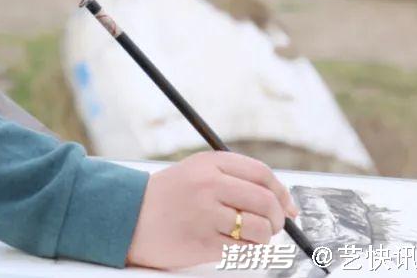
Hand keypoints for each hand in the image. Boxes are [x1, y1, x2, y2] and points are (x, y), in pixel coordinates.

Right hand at [125, 150, 299, 269]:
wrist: (128, 216)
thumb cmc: (167, 197)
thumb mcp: (196, 173)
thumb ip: (233, 179)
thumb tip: (282, 202)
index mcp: (208, 164)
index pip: (261, 173)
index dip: (282, 192)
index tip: (288, 206)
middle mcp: (208, 185)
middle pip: (265, 202)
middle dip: (279, 219)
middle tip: (274, 226)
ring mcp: (206, 213)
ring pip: (260, 229)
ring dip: (264, 238)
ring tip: (249, 237)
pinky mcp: (203, 242)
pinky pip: (244, 251)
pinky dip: (248, 252)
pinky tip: (234, 246)